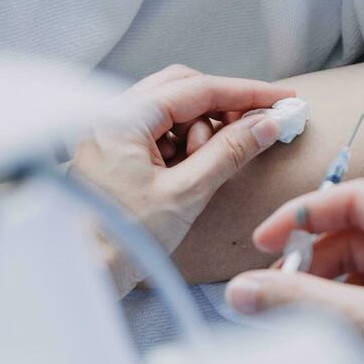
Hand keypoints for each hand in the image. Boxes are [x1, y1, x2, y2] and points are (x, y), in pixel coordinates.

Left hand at [68, 65, 295, 293]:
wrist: (85, 274)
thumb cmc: (121, 240)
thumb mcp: (186, 194)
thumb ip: (228, 153)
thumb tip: (264, 125)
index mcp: (122, 118)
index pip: (196, 89)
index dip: (245, 94)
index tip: (279, 100)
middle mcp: (111, 116)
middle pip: (182, 90)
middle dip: (223, 108)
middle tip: (256, 127)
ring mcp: (111, 132)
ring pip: (172, 111)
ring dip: (202, 130)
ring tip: (209, 165)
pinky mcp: (116, 151)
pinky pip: (159, 132)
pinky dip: (184, 145)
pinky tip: (192, 170)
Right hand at [225, 179, 363, 363]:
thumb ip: (302, 301)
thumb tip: (244, 289)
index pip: (358, 200)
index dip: (306, 215)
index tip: (265, 242)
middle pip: (357, 236)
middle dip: (311, 260)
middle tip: (273, 290)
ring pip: (363, 273)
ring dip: (324, 289)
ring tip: (291, 316)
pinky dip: (344, 313)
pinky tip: (322, 335)